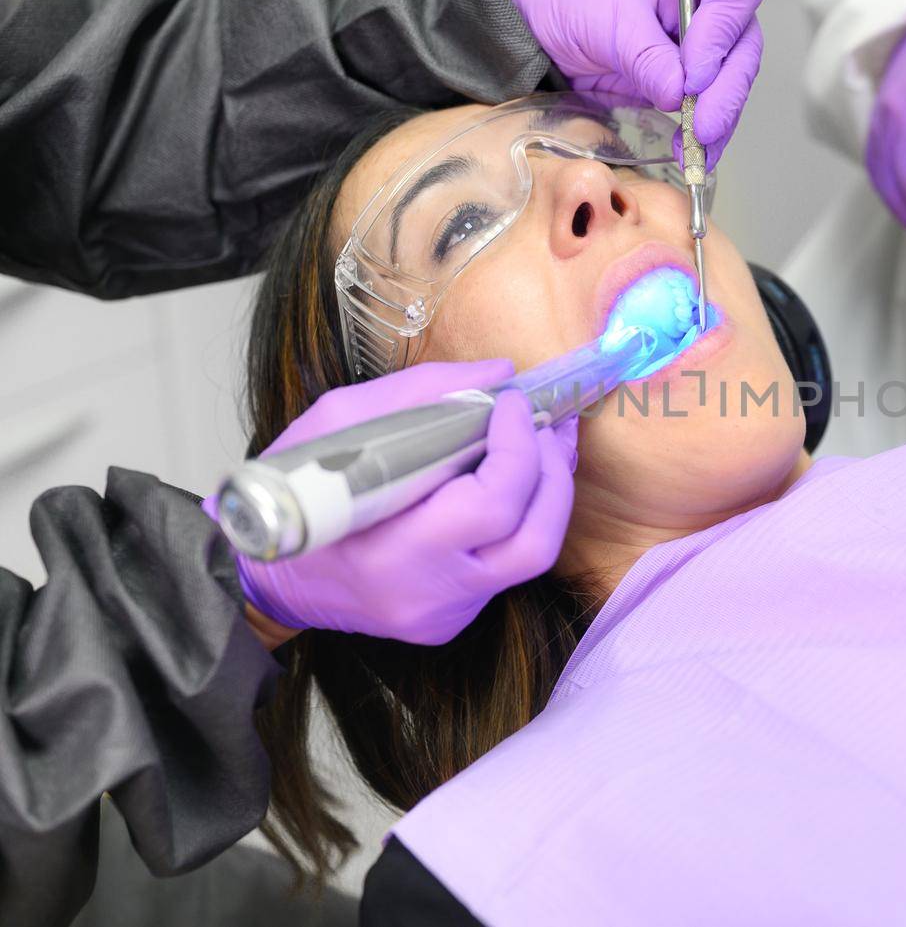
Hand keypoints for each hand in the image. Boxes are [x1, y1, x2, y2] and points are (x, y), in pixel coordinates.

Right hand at [207, 360, 577, 645]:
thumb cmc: (291, 495)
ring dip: (549, 496)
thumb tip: (500, 374)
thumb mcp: (336, 424)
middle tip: (547, 426)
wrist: (264, 575)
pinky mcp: (452, 619)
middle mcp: (428, 595)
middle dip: (552, 473)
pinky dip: (519, 519)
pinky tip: (509, 485)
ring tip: (544, 448)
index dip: (518, 449)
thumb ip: (422, 394)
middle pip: (533, 541)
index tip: (515, 404)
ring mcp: (444, 614)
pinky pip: (506, 568)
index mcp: (394, 554)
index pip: (492, 506)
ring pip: (532, 558)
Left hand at [503, 0, 764, 169]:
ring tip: (696, 149)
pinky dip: (703, 136)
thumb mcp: (604, 19)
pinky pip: (708, 111)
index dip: (723, 31)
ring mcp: (699, 47)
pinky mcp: (685, 85)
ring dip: (719, 120)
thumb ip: (645, 55)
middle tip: (703, 125)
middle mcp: (704, 4)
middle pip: (742, 45)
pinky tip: (691, 153)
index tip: (694, 72)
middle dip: (726, 90)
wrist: (537, 26)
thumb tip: (679, 94)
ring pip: (732, 84)